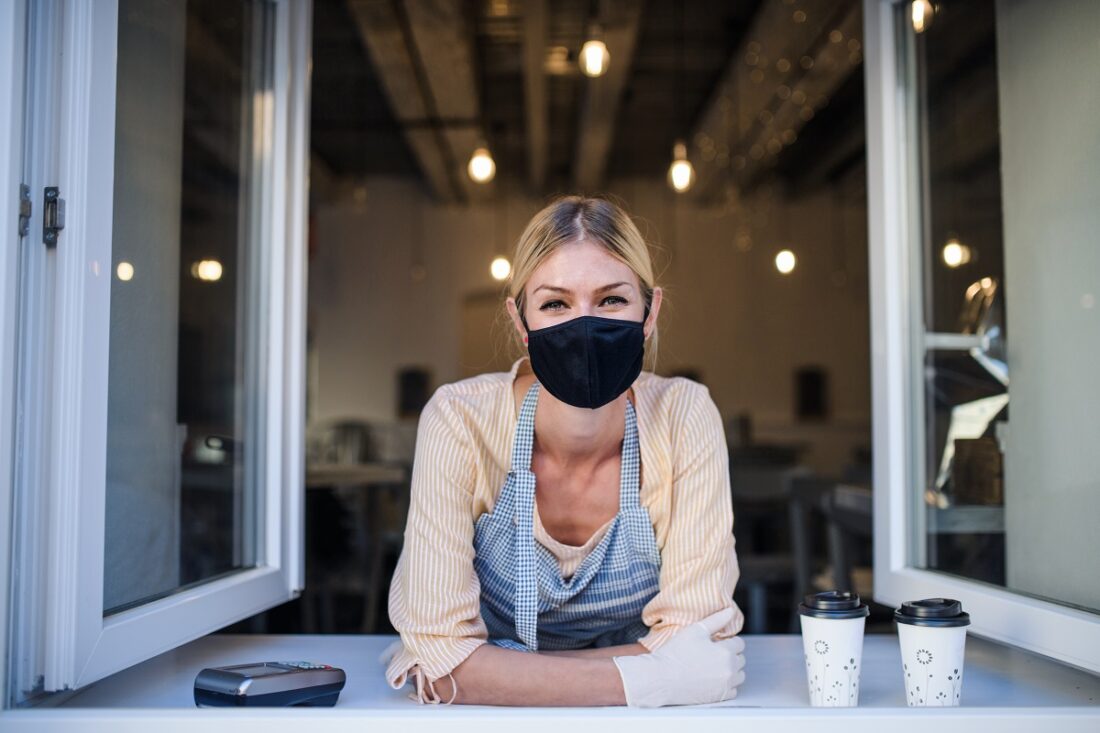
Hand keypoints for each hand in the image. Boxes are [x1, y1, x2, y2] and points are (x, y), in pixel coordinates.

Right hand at [612, 607, 745, 706]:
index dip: (726, 641)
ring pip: (739, 675)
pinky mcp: (720, 697)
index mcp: (725, 652)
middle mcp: (729, 670)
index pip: (739, 643)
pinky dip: (726, 684)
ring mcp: (725, 685)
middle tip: (710, 654)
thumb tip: (730, 611)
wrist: (660, 679)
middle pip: (740, 658)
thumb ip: (716, 620)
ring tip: (711, 666)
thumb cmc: (675, 654)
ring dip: (730, 669)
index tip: (714, 643)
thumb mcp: (695, 630)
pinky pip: (733, 689)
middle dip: (729, 654)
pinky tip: (711, 678)